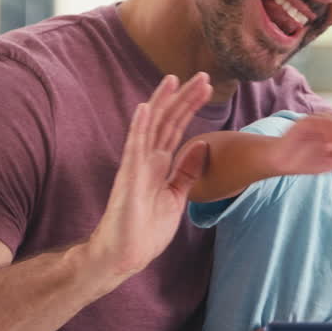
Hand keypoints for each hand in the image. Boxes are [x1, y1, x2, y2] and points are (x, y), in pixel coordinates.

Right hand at [87, 73, 211, 281]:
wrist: (125, 255)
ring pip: (150, 127)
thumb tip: (202, 145)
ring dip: (162, 103)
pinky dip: (139, 127)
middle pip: (167, 121)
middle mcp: (147, 159)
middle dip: (183, 98)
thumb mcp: (177, 196)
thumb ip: (186, 171)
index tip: (206, 88)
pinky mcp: (128, 178)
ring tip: (174, 79)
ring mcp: (136, 166)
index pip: (176, 127)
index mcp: (159, 164)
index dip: (190, 107)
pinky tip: (144, 108)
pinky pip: (133, 148)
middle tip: (202, 76)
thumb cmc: (146, 229)